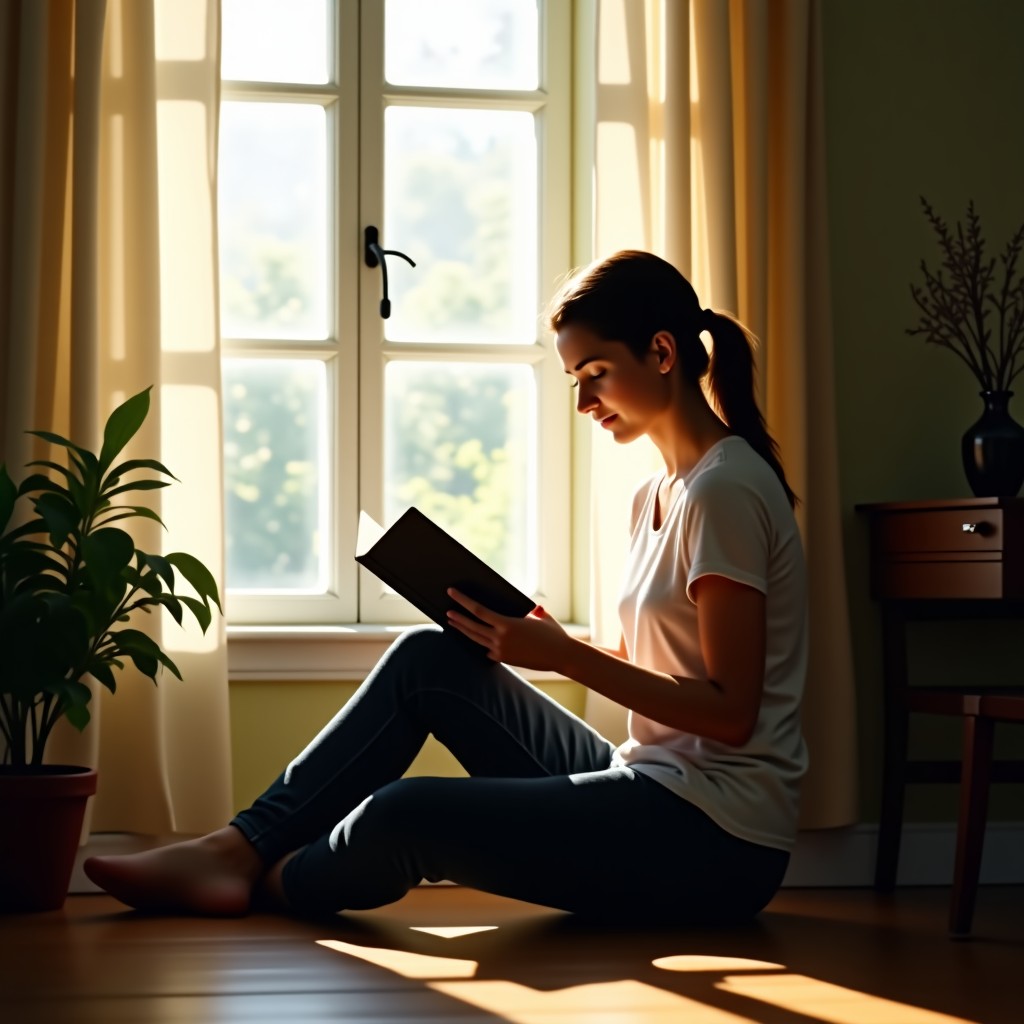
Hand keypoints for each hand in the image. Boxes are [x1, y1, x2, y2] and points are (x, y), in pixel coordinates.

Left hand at [446, 588, 571, 670]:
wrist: (562, 656)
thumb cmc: (553, 633)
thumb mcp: (540, 616)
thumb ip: (531, 610)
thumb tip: (529, 607)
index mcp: (507, 624)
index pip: (478, 611)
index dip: (463, 601)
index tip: (452, 592)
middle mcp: (500, 638)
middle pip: (472, 626)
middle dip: (458, 618)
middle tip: (447, 611)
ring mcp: (501, 650)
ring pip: (475, 639)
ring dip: (463, 630)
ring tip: (452, 623)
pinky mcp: (504, 659)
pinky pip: (486, 649)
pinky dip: (478, 642)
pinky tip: (472, 637)